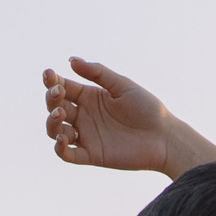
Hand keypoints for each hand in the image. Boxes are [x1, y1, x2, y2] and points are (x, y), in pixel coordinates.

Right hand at [42, 57, 181, 172]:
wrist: (165, 138)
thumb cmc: (148, 109)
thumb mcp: (123, 86)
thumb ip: (98, 73)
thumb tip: (71, 60)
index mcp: (90, 97)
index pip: (63, 88)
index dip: (52, 81)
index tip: (49, 74)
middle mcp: (84, 116)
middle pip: (55, 107)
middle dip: (52, 99)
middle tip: (59, 93)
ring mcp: (86, 136)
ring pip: (56, 130)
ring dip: (52, 122)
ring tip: (60, 114)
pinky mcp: (91, 155)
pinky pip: (67, 154)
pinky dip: (59, 148)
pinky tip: (63, 138)